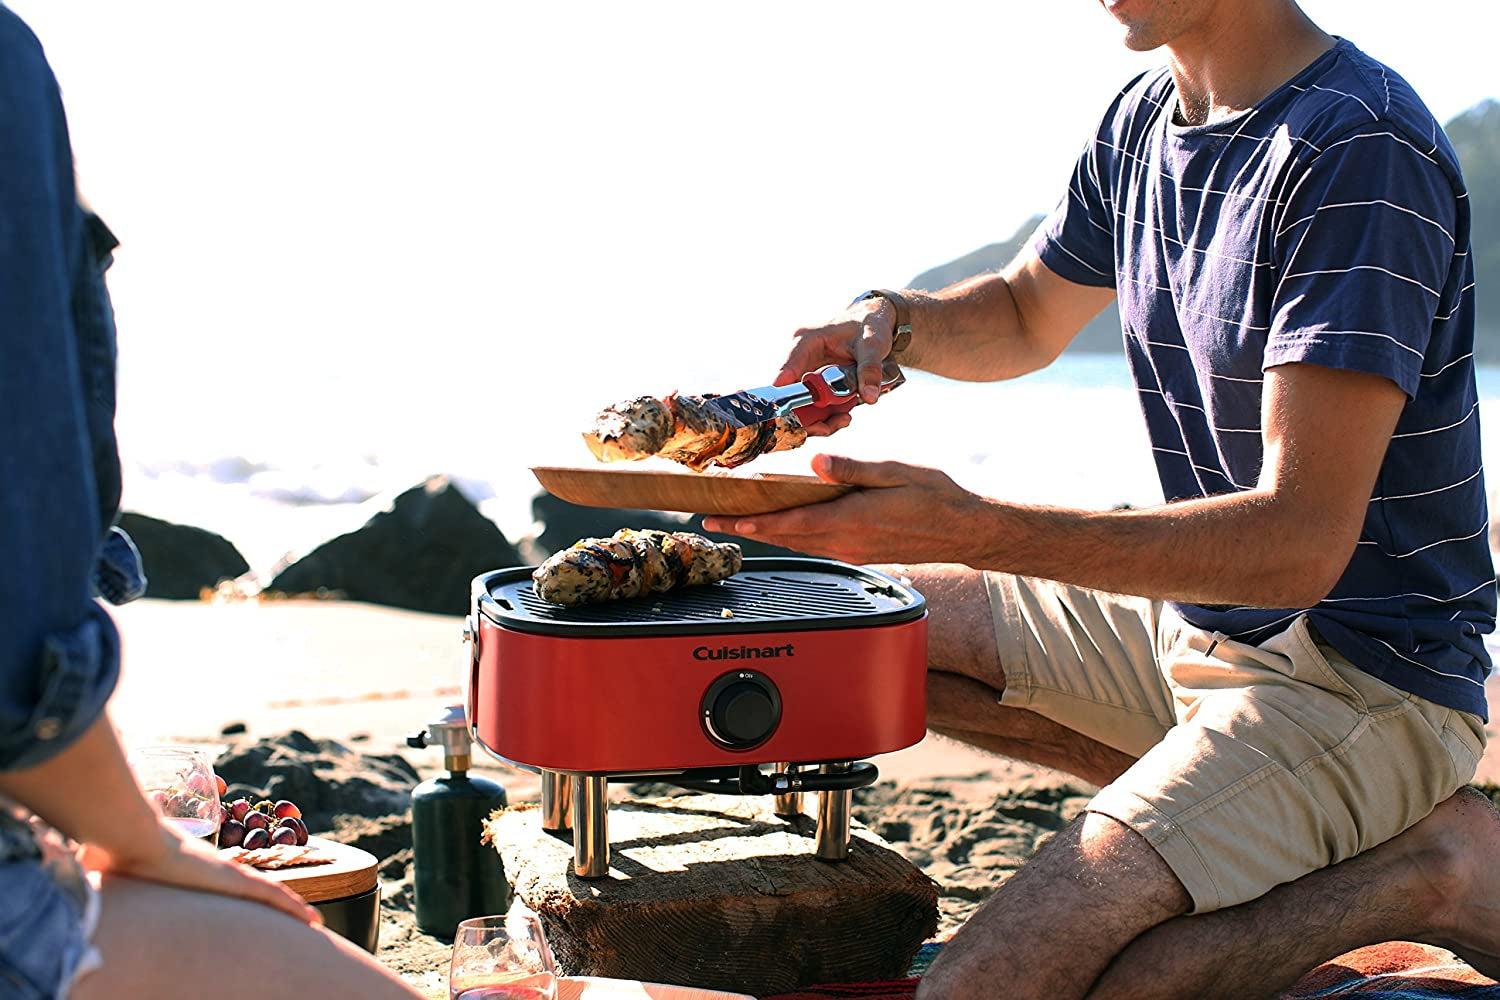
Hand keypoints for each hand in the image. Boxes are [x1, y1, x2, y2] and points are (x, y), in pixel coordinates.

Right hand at [82, 820, 321, 925]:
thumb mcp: (106, 870)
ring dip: (291, 909)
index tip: (247, 899)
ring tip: (312, 922)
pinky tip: (312, 920)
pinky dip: (293, 908)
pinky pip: (272, 897)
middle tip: (291, 913)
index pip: (222, 881)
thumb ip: (97, 871)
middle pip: (251, 888)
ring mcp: (226, 874)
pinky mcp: (233, 881)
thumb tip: (70, 869)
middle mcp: (214, 870)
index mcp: (191, 871)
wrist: (128, 835)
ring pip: (269, 894)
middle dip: (271, 902)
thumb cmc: (115, 853)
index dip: (237, 891)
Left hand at [702, 454, 981, 563]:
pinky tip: (781, 529)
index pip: (792, 523)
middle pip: (786, 537)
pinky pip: (816, 546)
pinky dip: (791, 538)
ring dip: (766, 535)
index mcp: (853, 519)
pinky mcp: (861, 553)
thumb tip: (817, 463)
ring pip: (798, 545)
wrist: (964, 529)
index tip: (725, 519)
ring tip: (736, 525)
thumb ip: (854, 469)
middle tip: (713, 523)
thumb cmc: (936, 496)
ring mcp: (853, 550)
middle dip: (747, 530)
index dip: (754, 522)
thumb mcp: (897, 472)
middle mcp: (848, 541)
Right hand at [776, 297, 899, 435]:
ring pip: (801, 403)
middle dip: (806, 417)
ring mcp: (807, 370)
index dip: (782, 400)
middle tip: (828, 427)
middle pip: (790, 395)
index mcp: (806, 341)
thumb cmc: (870, 324)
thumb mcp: (873, 345)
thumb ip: (870, 370)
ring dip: (818, 419)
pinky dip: (826, 414)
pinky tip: (843, 415)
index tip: (788, 420)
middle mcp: (800, 357)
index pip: (785, 374)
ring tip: (843, 420)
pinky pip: (813, 403)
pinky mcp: (816, 381)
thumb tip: (869, 397)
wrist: (876, 320)